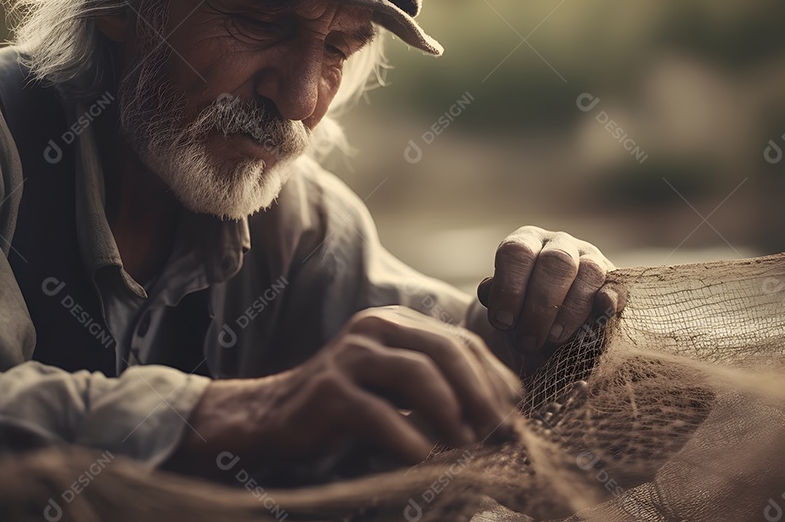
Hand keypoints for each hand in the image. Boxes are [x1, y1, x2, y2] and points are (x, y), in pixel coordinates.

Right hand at [168, 306, 521, 477]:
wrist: (272, 416)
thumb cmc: (347, 406)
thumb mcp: (397, 387)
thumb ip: (441, 386)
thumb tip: (505, 411)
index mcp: (396, 322)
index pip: (461, 341)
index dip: (494, 377)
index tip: (512, 415)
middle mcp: (374, 328)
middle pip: (446, 350)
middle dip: (481, 393)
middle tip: (499, 432)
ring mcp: (349, 357)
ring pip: (418, 374)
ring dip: (452, 414)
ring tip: (466, 447)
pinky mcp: (329, 392)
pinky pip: (381, 414)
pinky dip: (410, 440)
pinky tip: (426, 461)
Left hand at [477, 226, 619, 353]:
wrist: (542, 330)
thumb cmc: (517, 315)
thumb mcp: (501, 307)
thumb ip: (497, 302)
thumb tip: (494, 298)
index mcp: (525, 242)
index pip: (517, 251)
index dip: (509, 287)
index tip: (503, 323)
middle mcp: (559, 244)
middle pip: (556, 262)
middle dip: (541, 306)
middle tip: (527, 341)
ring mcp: (591, 259)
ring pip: (589, 272)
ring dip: (571, 310)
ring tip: (554, 340)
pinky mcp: (615, 282)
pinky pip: (617, 286)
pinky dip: (609, 302)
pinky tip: (598, 318)